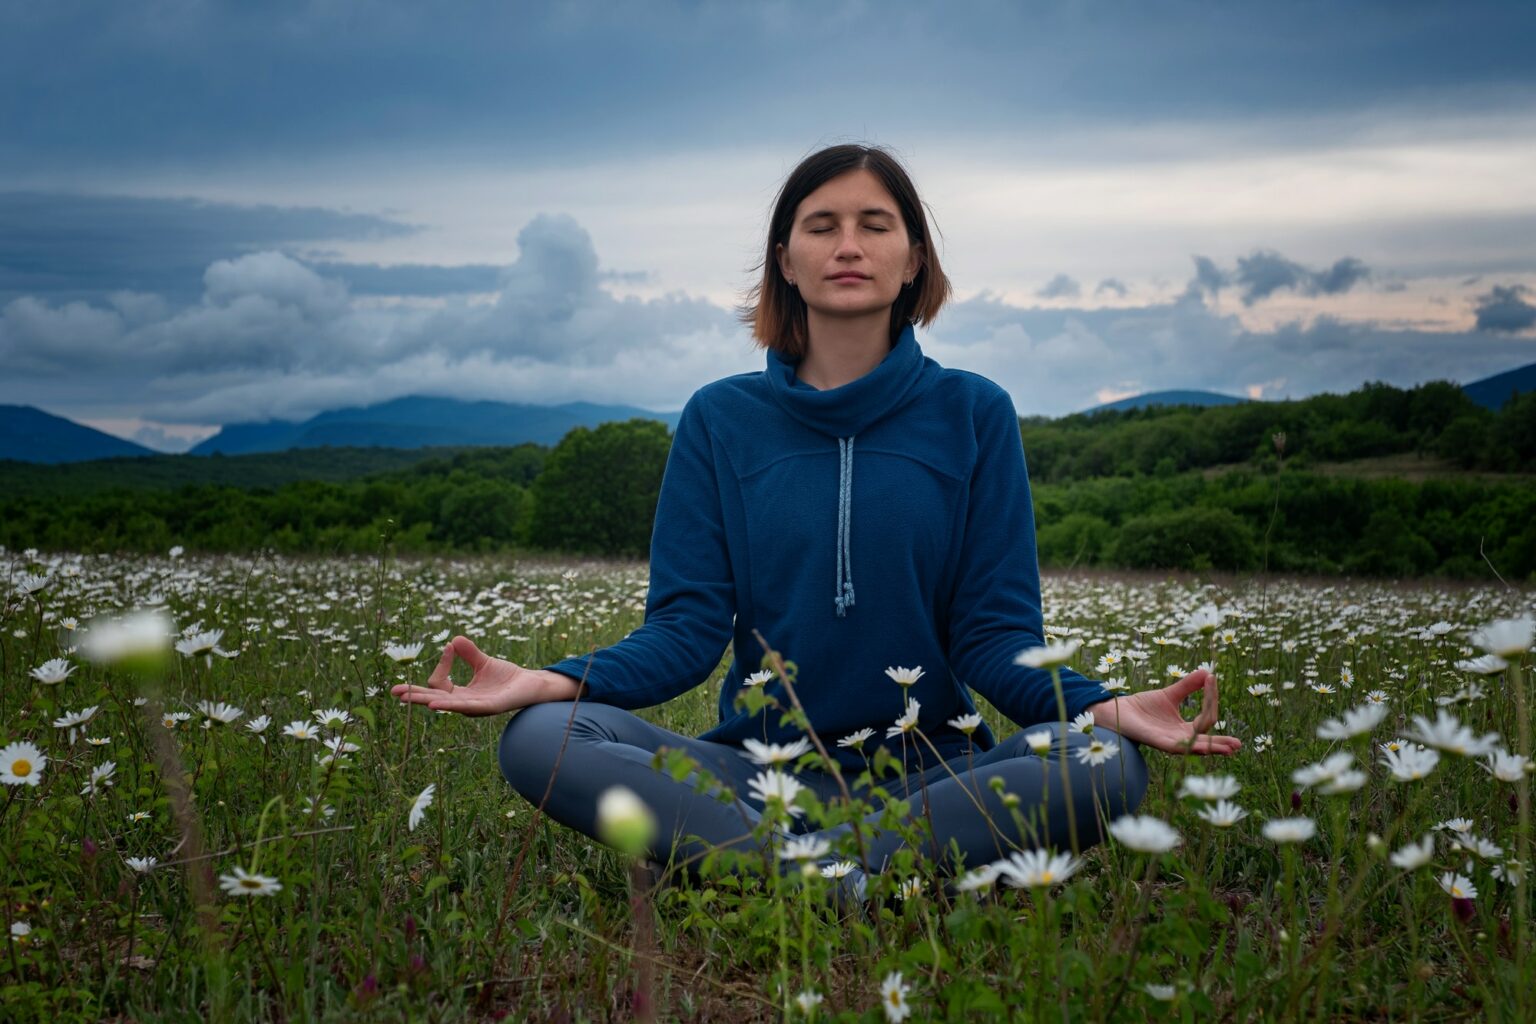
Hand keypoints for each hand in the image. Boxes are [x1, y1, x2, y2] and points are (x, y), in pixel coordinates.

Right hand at [390, 636, 579, 716]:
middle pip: (434, 700)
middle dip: (415, 696)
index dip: (441, 664)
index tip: (449, 647)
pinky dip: (453, 705)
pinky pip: (469, 707)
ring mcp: (476, 708)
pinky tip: (438, 704)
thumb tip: (452, 640)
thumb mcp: (484, 662)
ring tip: (412, 699)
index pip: (438, 684)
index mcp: (461, 695)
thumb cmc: (507, 677)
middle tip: (395, 692)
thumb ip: (468, 653)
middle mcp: (465, 704)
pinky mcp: (490, 707)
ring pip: (448, 705)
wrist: (531, 684)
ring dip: (429, 701)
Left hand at [1084, 668, 1239, 755]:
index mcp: (1185, 728)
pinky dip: (1187, 746)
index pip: (1207, 718)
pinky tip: (1199, 747)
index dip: (1211, 698)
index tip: (1212, 678)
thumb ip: (1188, 686)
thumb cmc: (1143, 706)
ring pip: (1193, 746)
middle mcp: (1179, 737)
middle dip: (1221, 742)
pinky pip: (1174, 746)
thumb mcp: (1170, 694)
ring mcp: (1168, 741)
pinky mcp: (1155, 742)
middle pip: (1205, 740)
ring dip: (1210, 747)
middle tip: (1238, 744)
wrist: (1118, 710)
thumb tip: (1208, 671)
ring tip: (1227, 749)